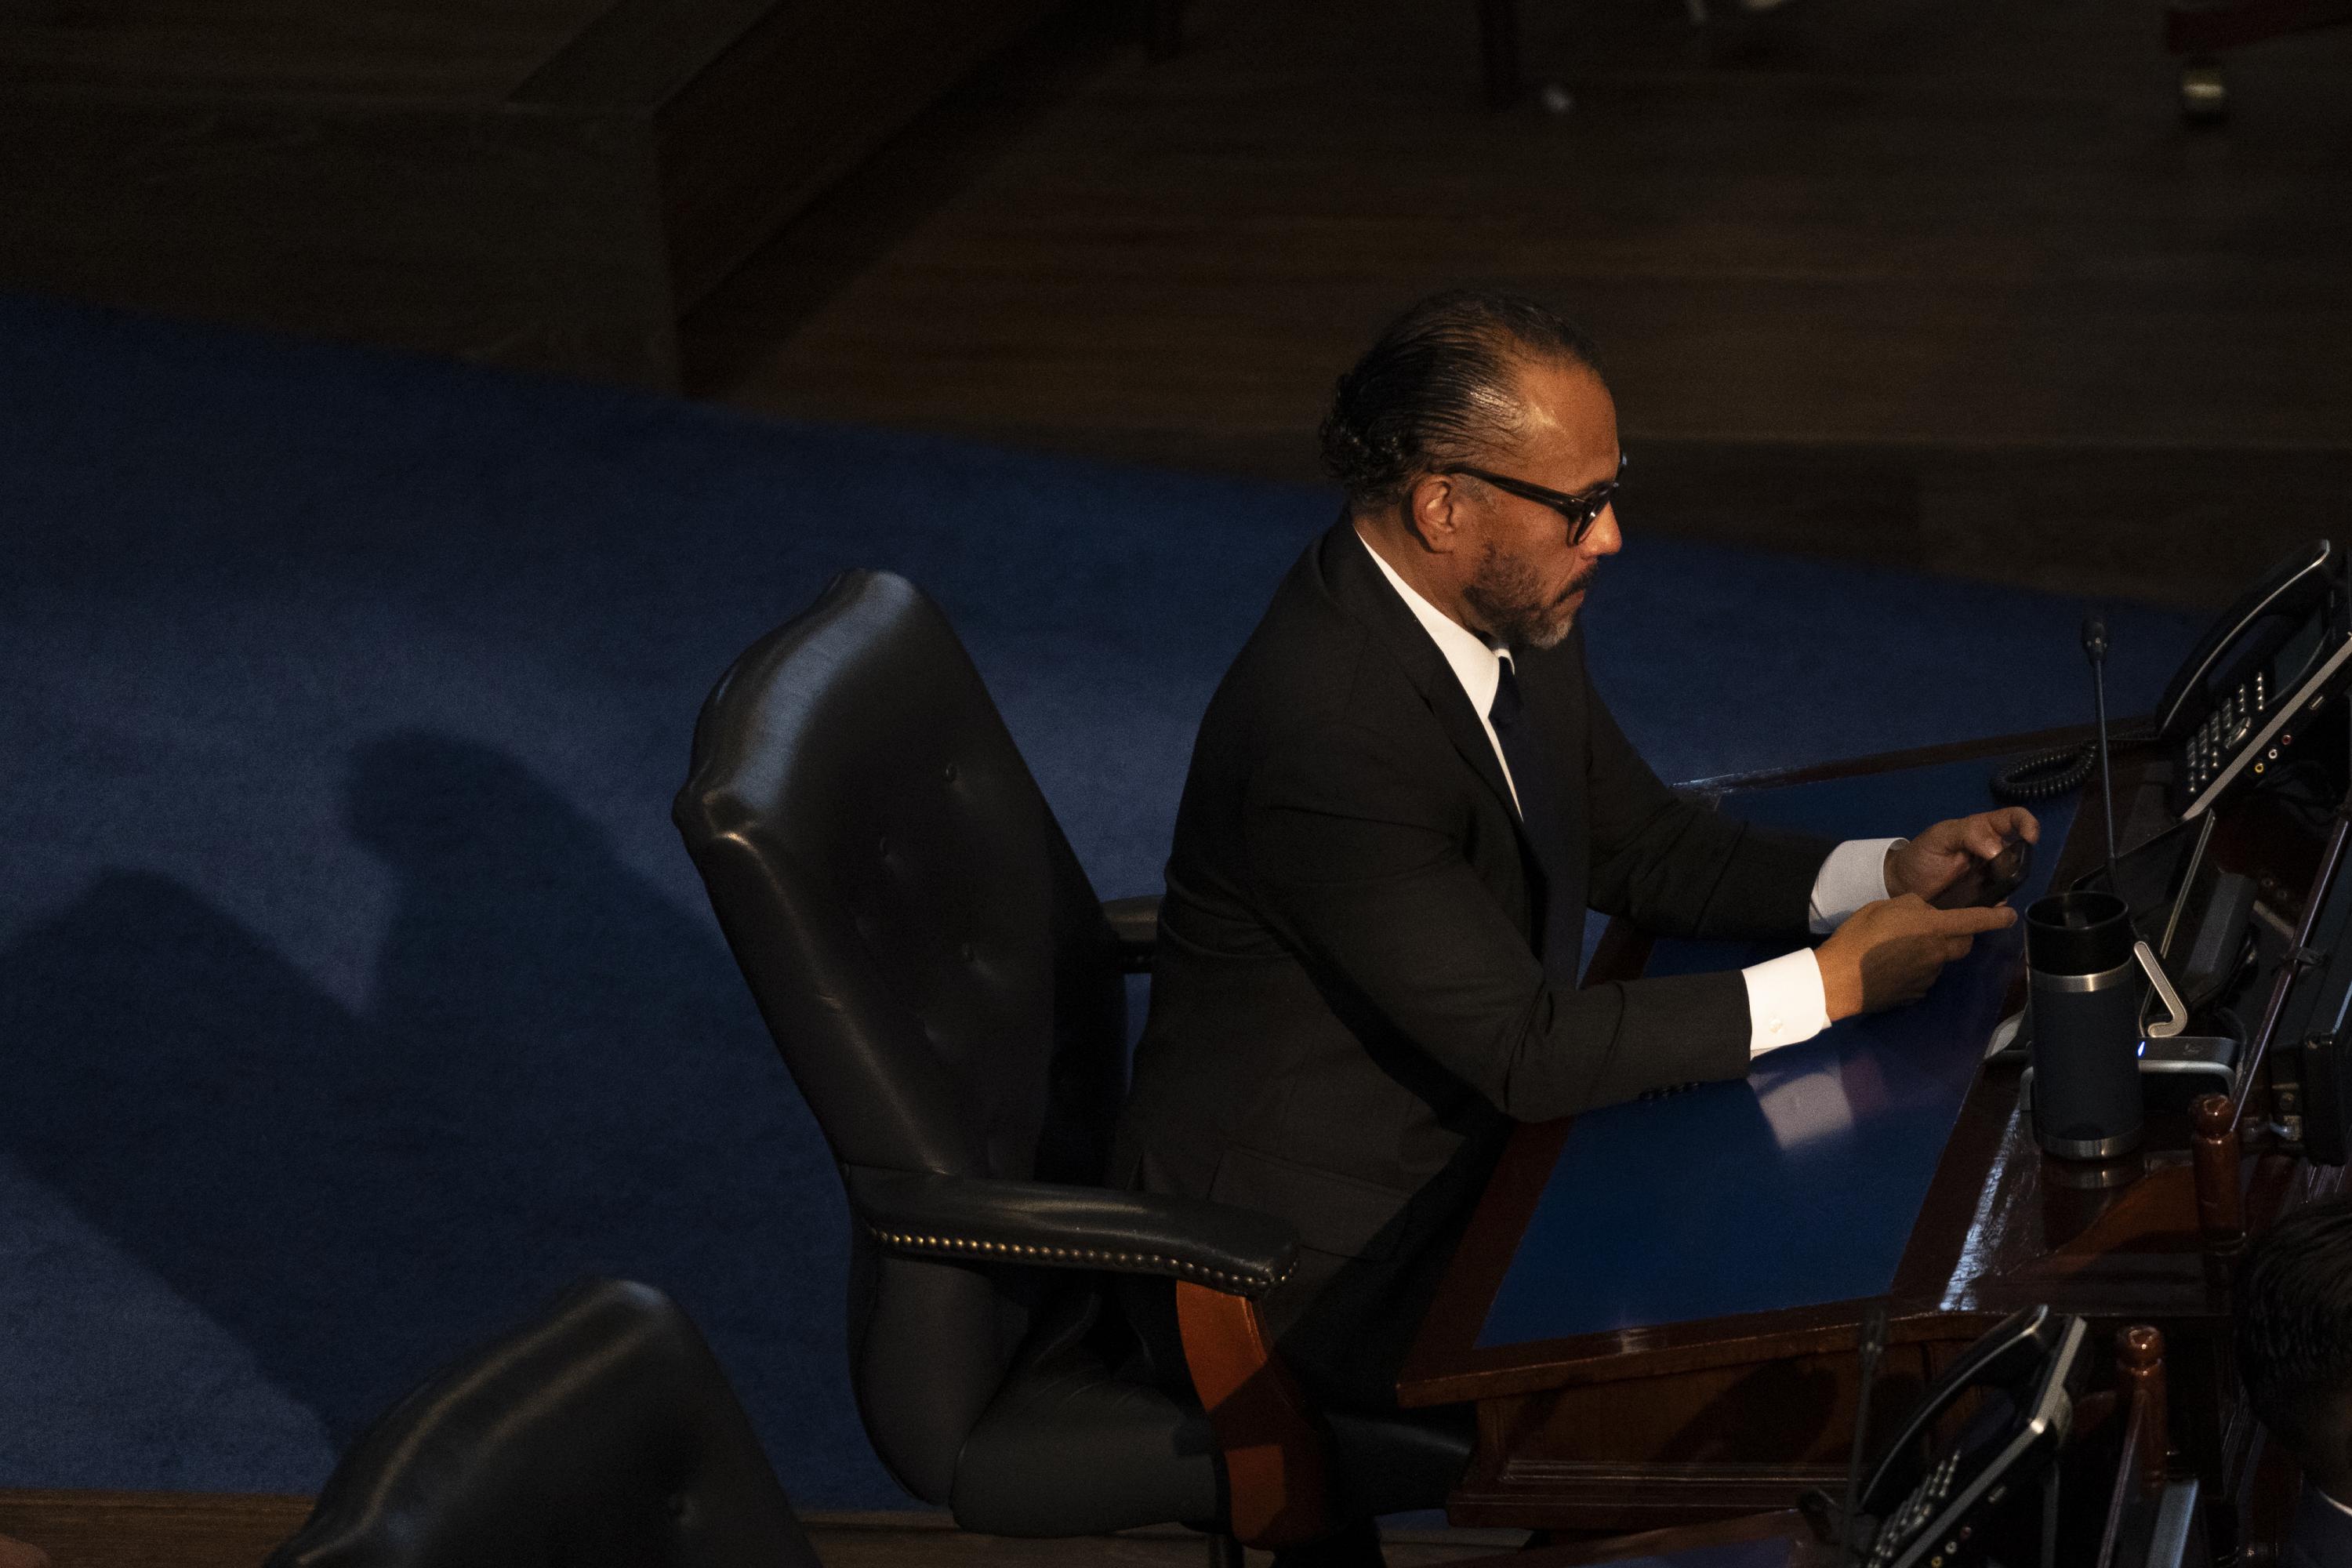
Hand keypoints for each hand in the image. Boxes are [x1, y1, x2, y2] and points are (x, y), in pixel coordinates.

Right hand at [1815, 894, 2018, 1019]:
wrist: (1839, 979)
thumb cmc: (1860, 936)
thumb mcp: (1885, 906)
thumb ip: (1914, 906)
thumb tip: (1928, 913)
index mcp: (1932, 928)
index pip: (1974, 921)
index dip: (1996, 918)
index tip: (2010, 915)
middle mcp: (1937, 954)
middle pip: (1962, 944)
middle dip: (1959, 935)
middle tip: (1937, 929)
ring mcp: (1928, 977)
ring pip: (1940, 961)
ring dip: (1931, 953)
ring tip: (1899, 949)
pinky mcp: (1915, 994)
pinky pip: (1923, 978)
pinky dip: (1915, 971)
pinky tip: (1892, 968)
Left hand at [1885, 808, 2040, 902]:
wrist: (1902, 885)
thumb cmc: (1921, 855)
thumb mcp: (1939, 837)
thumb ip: (1967, 835)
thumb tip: (1997, 850)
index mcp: (1982, 830)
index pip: (2013, 819)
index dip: (2027, 824)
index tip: (2030, 838)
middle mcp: (1992, 851)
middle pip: (2020, 853)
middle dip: (2016, 862)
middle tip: (1997, 872)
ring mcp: (1990, 876)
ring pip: (2014, 879)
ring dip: (2008, 885)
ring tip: (1986, 892)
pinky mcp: (1985, 898)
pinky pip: (2001, 902)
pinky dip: (1998, 906)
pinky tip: (1986, 909)